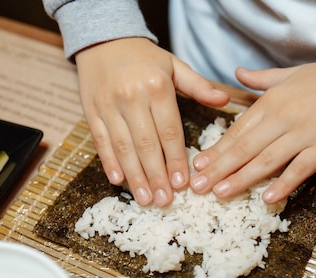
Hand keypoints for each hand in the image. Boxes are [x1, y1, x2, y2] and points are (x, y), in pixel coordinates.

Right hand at [75, 38, 229, 205]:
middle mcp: (131, 98)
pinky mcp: (90, 111)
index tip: (183, 183)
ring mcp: (108, 106)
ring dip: (135, 176)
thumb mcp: (174, 65)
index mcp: (156, 87)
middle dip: (157, 176)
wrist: (102, 37)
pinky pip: (100, 141)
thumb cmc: (144, 57)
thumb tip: (224, 100)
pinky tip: (118, 181)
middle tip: (165, 201)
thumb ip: (198, 86)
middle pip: (146, 144)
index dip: (176, 159)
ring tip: (145, 199)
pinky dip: (109, 162)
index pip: (169, 131)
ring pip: (123, 147)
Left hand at [189, 59, 315, 203]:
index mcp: (271, 102)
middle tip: (198, 186)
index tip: (198, 164)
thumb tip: (237, 74)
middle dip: (219, 169)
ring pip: (266, 161)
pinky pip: (300, 169)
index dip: (217, 149)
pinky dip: (284, 184)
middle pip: (244, 148)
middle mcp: (282, 119)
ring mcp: (303, 135)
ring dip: (241, 179)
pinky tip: (267, 198)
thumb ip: (261, 79)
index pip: (237, 130)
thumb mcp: (289, 74)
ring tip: (220, 193)